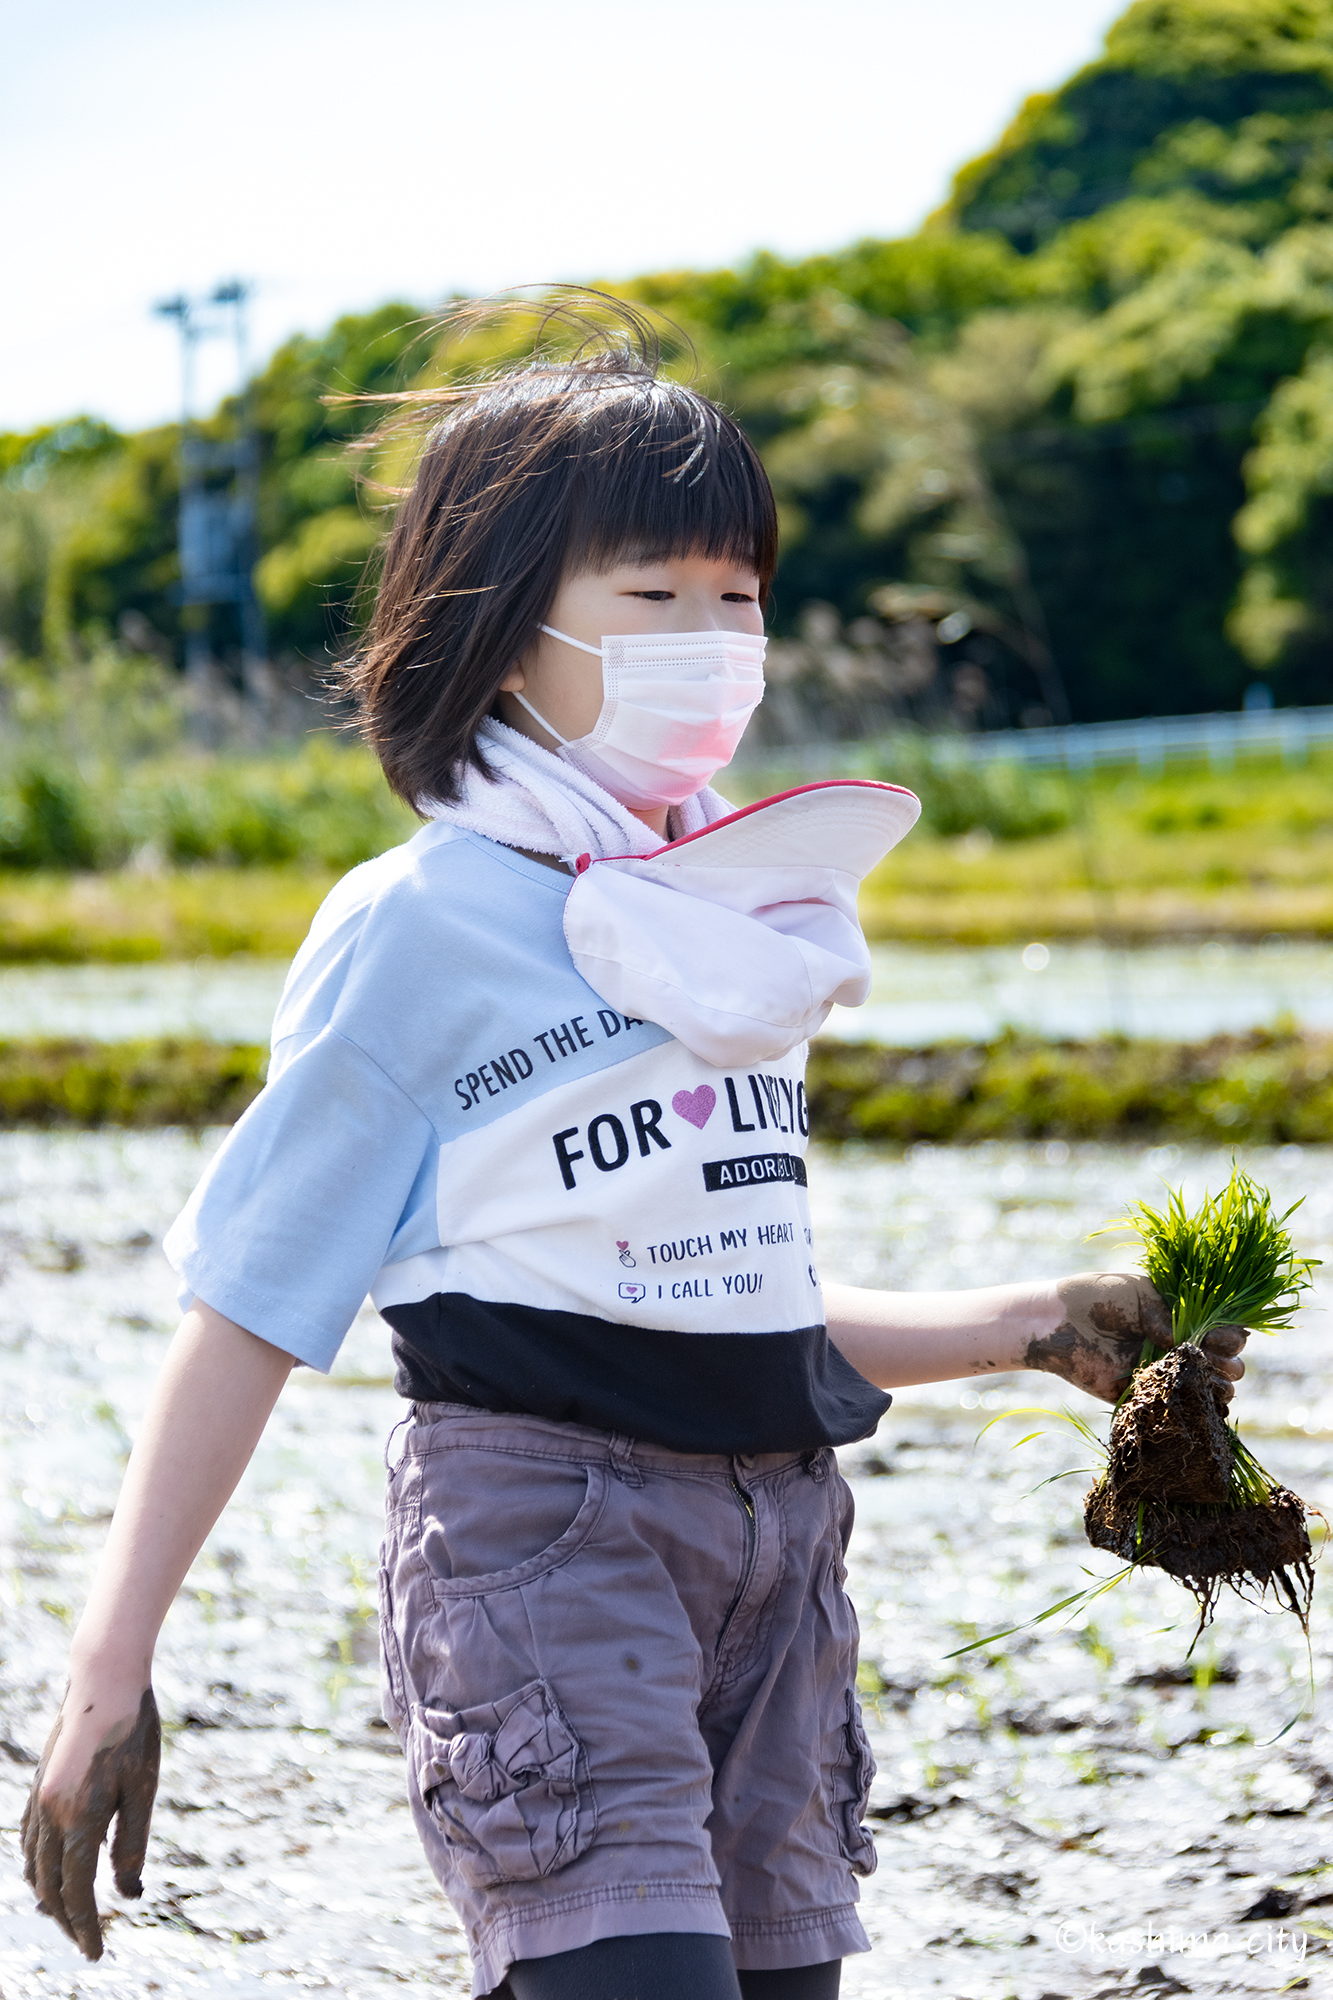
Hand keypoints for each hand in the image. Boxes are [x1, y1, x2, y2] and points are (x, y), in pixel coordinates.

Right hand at [21, 1683, 159, 1959]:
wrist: (103, 1679)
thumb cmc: (132, 1732)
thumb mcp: (142, 1790)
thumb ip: (131, 1844)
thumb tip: (128, 1894)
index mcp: (77, 1820)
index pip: (76, 1893)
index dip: (86, 1927)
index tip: (97, 1953)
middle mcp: (49, 1815)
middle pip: (50, 1887)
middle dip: (67, 1920)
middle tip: (87, 1943)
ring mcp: (38, 1799)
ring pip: (33, 1866)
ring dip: (48, 1896)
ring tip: (67, 1916)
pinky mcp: (38, 1785)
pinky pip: (27, 1840)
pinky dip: (36, 1866)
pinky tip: (49, 1871)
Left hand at [1025, 1271, 1247, 1405]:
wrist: (1059, 1323)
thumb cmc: (1097, 1296)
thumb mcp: (1139, 1293)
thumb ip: (1168, 1315)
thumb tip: (1188, 1342)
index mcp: (1180, 1316)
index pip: (1222, 1328)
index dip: (1231, 1333)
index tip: (1226, 1335)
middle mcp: (1177, 1344)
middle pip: (1224, 1359)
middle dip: (1228, 1359)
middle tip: (1213, 1353)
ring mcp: (1165, 1370)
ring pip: (1211, 1385)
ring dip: (1220, 1384)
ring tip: (1211, 1377)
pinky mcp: (1147, 1393)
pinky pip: (1181, 1406)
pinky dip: (1198, 1405)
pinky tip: (1202, 1397)